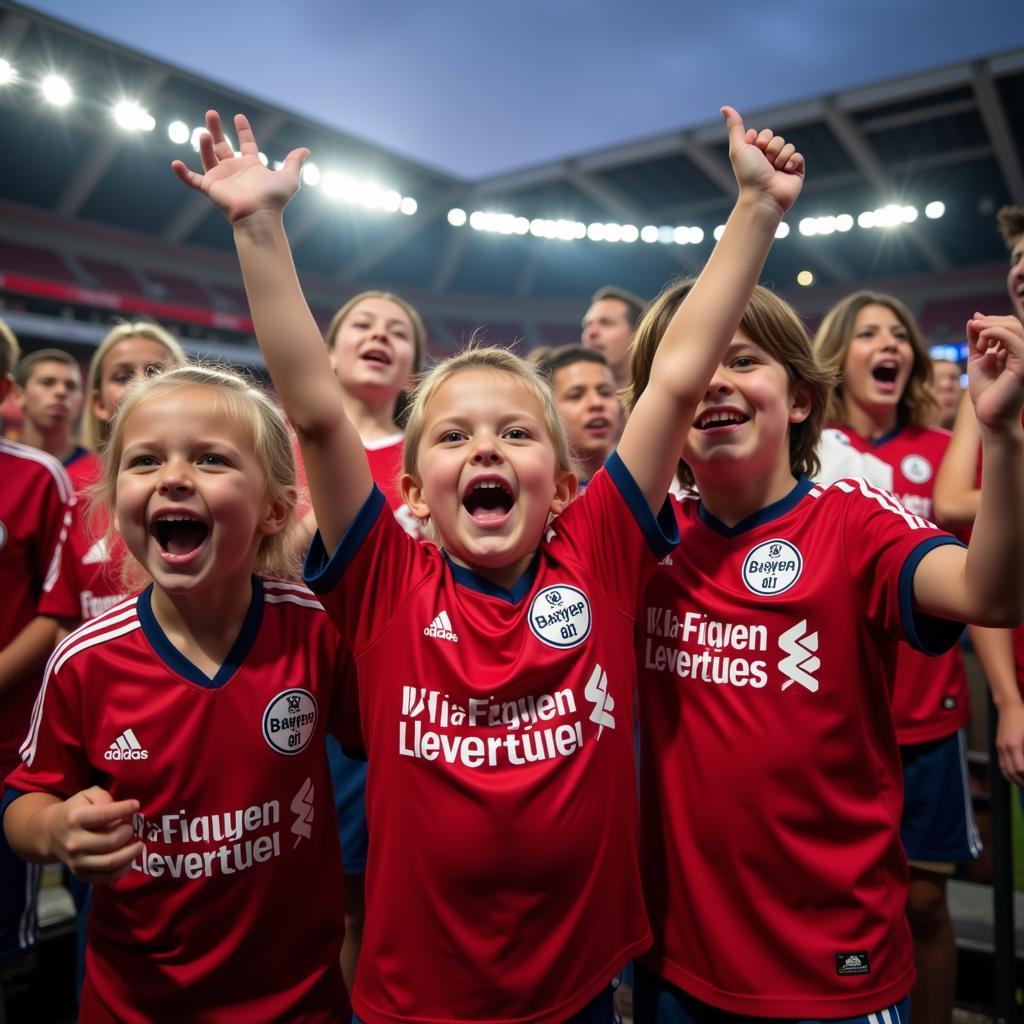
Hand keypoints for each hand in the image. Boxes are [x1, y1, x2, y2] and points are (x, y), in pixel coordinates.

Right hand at [46, 787, 140, 884]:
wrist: (50, 834)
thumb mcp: (86, 795)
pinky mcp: (80, 875)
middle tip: (131, 827)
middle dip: (128, 832)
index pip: (104, 815)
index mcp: (75, 819)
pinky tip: (130, 858)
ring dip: (130, 853)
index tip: (136, 805)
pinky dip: (123, 869)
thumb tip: (116, 808)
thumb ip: (102, 797)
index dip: (124, 809)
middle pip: (111, 841)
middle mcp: (74, 843)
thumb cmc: (75, 811)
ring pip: (110, 863)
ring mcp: (76, 862)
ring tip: (138, 844)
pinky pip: (106, 878)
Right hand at [172, 110, 308, 224]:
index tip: (239, 117)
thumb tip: (306, 150)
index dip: (243, 131)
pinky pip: (192, 180)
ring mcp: (221, 179)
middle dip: (217, 129)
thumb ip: (294, 162)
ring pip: (208, 157)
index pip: (247, 145)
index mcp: (252, 167)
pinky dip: (183, 173)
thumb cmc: (274, 199)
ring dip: (205, 145)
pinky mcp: (210, 188)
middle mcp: (235, 171)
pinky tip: (175, 163)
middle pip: (223, 146)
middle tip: (211, 113)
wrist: (259, 215)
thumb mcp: (289, 177)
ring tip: (205, 133)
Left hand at [721, 105, 804, 215]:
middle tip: (765, 163)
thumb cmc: (748, 174)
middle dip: (771, 148)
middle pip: (777, 138)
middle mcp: (768, 159)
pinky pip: (798, 155)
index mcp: (755, 154)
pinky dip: (792, 162)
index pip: (764, 133)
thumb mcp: (739, 148)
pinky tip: (786, 172)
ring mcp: (782, 165)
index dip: (760, 140)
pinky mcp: (795, 171)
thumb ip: (735, 127)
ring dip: (781, 156)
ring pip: (788, 145)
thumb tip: (725, 107)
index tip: (754, 152)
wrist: (764, 196)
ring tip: (775, 170)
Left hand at [966, 314, 1023, 432]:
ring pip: (1014, 328)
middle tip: (974, 330)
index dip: (990, 320)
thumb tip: (975, 317)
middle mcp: (1023, 351)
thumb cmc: (985, 391)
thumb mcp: (978, 359)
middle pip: (1012, 323)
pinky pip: (1014, 340)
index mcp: (1016, 350)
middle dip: (989, 322)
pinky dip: (995, 334)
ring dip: (990, 328)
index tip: (973, 325)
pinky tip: (982, 344)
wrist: (990, 415)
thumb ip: (977, 339)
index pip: (1009, 324)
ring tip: (978, 343)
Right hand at [997, 703, 1023, 786]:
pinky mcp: (999, 745)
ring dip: (1014, 780)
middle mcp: (1004, 748)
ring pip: (1005, 770)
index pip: (1021, 769)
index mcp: (1014, 745)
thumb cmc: (1023, 717)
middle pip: (1012, 772)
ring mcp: (1000, 747)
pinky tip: (1015, 775)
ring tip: (1023, 785)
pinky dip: (1008, 773)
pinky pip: (1002, 764)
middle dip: (1022, 783)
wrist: (1009, 706)